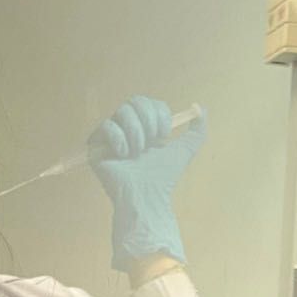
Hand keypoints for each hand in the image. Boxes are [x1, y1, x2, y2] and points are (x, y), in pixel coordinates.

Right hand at [88, 96, 206, 271]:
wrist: (147, 196)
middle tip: (151, 142)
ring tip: (137, 154)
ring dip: (136, 133)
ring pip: (121, 111)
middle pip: (135, 101)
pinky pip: (106, 126)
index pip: (149, 103)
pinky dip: (119, 140)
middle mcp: (127, 128)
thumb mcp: (185, 150)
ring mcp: (110, 136)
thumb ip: (197, 130)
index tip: (165, 135)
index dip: (159, 114)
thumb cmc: (163, 177)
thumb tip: (200, 108)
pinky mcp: (96, 145)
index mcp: (145, 127)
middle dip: (148, 120)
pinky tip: (123, 156)